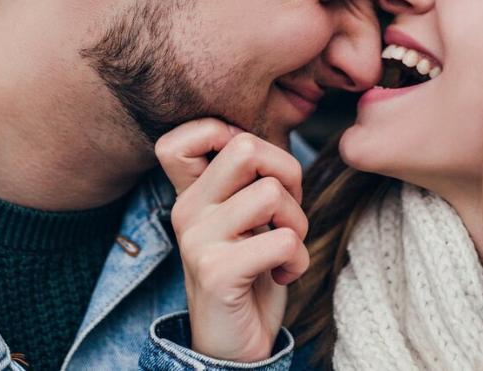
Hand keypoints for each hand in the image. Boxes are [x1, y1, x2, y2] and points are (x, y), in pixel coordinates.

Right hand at [154, 119, 308, 361]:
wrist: (232, 347)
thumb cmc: (250, 274)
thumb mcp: (245, 218)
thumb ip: (248, 179)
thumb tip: (269, 142)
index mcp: (192, 193)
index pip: (184, 135)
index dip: (232, 135)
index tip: (257, 173)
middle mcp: (186, 210)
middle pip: (245, 147)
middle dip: (286, 173)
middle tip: (285, 211)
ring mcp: (197, 240)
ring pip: (272, 193)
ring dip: (298, 223)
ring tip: (284, 248)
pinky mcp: (216, 272)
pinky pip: (283, 241)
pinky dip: (298, 261)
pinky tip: (282, 276)